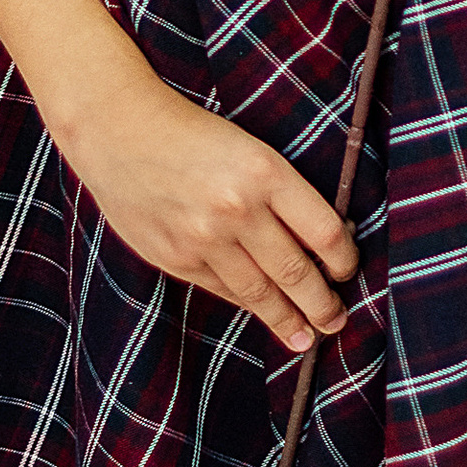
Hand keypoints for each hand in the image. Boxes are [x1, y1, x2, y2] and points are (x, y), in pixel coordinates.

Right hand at [58, 70, 357, 356]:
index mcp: (265, 172)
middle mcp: (238, 208)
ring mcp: (204, 238)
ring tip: (304, 337)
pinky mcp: (175, 258)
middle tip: (336, 321)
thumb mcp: (248, 149)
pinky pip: (222, 290)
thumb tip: (319, 244)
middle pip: (296, 271)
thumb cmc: (192, 134)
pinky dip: (246, 303)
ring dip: (287, 319)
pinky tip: (260, 311)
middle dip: (322, 305)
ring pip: (260, 292)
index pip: (324, 231)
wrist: (118, 129)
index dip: (344, 260)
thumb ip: (280, 194)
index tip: (348, 271)